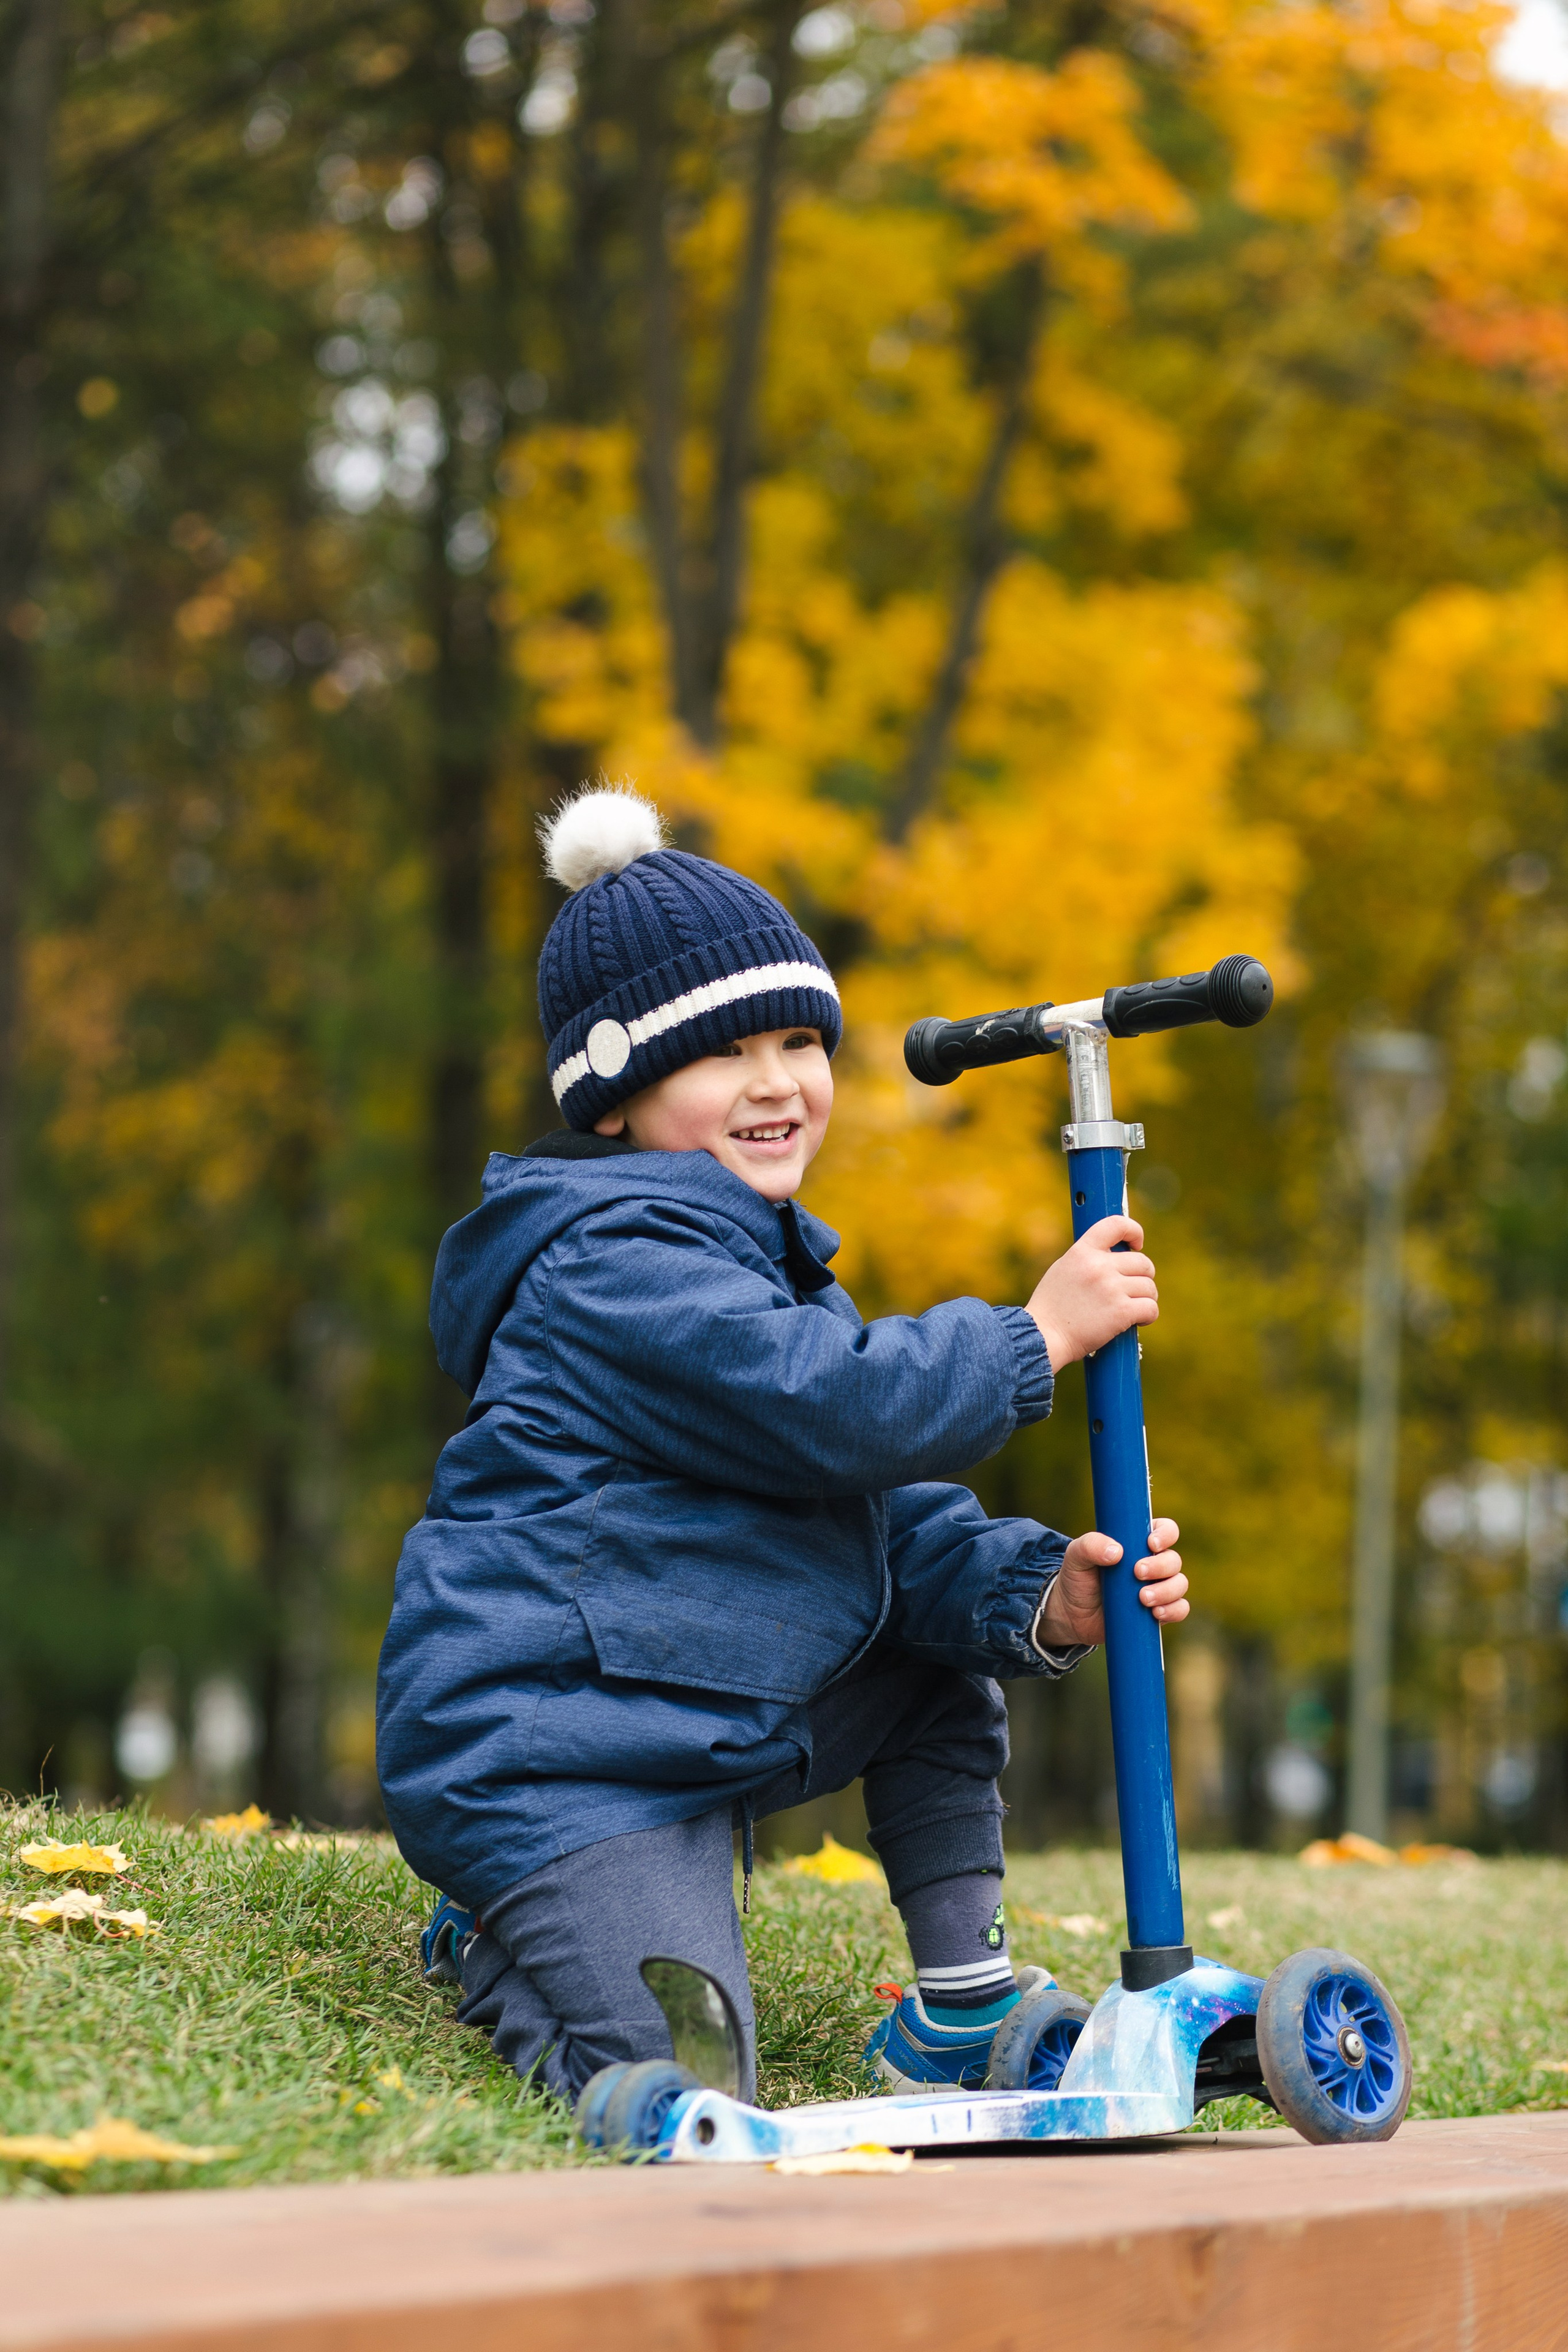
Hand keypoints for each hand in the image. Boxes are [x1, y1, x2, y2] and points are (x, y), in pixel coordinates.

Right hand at [1025, 1214, 1156, 1370]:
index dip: (1134, 1231)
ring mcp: (1111, 1288)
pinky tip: (1137, 1321)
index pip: (1117, 1224)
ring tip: (1132, 1309)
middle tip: (1132, 1291)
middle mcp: (1099, 1266)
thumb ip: (1087, 1259)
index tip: (1137, 1245)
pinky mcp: (1121, 1312)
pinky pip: (1150, 1308)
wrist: (1042, 1337)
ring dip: (1145, 1299)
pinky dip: (1148, 1315)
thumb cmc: (1051, 1309)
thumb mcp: (1063, 1270)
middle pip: (1142, 1262)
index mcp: (1082, 1251)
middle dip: (1142, 1277)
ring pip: (1149, 1287)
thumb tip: (1115, 1257)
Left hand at [1035, 1518, 1186, 1647]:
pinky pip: (1179, 1609)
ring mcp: (1157, 1587)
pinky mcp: (1157, 1611)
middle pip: (1173, 1560)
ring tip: (1142, 1598)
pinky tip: (1155, 1614)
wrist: (1072, 1614)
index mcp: (1138, 1543)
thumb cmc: (1077, 1577)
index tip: (1150, 1544)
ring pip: (1179, 1584)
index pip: (1166, 1530)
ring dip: (1167, 1590)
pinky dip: (1173, 1610)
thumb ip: (1091, 1545)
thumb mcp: (1076, 1556)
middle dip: (1160, 1566)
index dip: (1165, 1534)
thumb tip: (1116, 1552)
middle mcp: (1153, 1563)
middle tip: (1137, 1572)